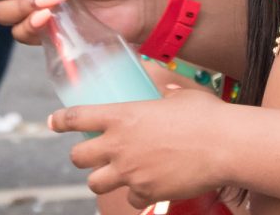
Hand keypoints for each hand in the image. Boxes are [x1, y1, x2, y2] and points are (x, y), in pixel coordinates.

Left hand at [50, 88, 227, 205]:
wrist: (225, 145)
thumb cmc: (206, 114)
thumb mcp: (181, 94)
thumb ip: (164, 89)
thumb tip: (161, 81)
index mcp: (124, 115)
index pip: (78, 117)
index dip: (61, 120)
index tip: (54, 122)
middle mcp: (120, 145)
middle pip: (78, 158)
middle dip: (81, 155)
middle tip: (92, 152)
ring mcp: (130, 172)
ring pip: (95, 184)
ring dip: (102, 178)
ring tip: (116, 171)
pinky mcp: (145, 193)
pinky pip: (130, 198)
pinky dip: (136, 193)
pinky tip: (150, 183)